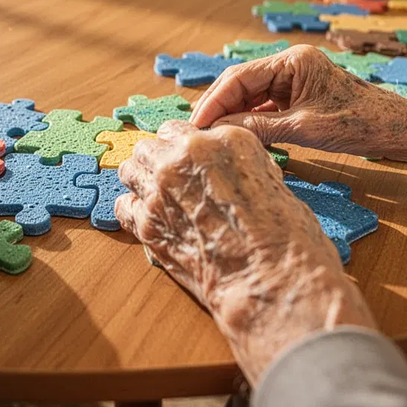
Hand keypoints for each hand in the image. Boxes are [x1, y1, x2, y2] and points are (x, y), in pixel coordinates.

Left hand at [114, 121, 374, 383]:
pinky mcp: (147, 224)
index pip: (179, 129)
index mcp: (221, 139)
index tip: (183, 161)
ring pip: (129, 170)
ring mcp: (161, 190)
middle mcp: (185, 157)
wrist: (271, 277)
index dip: (180, 147)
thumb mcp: (271, 178)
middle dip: (157, 161)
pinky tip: (146, 220)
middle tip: (170, 182)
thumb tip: (222, 169)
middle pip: (149, 146)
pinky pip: (123, 207)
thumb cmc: (284, 234)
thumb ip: (237, 164)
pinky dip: (132, 211)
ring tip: (155, 198)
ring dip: (140, 181)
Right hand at [190, 45, 406, 156]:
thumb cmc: (360, 123)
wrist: (398, 130)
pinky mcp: (300, 96)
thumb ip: (260, 127)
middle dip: (218, 106)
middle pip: (241, 83)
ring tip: (211, 137)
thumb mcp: (304, 128)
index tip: (196, 124)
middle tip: (196, 131)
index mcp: (293, 60)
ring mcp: (295, 79)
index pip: (240, 76)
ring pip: (251, 95)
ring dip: (232, 114)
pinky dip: (250, 120)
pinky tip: (237, 135)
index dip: (213, 101)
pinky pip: (266, 105)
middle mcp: (291, 64)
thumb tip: (220, 131)